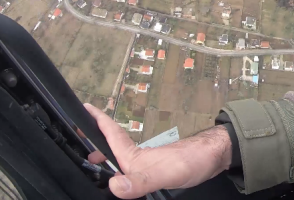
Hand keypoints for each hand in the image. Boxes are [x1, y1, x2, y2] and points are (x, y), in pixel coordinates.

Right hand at [84, 103, 231, 198]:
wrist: (216, 158)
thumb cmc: (193, 161)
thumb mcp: (165, 173)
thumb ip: (140, 180)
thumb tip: (115, 185)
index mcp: (134, 155)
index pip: (110, 133)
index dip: (96, 120)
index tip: (81, 107)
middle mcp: (138, 157)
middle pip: (110, 147)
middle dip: (93, 146)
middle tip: (78, 149)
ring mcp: (148, 163)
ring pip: (120, 159)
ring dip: (106, 160)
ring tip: (92, 165)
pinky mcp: (157, 171)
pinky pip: (131, 170)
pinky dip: (121, 172)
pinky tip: (122, 179)